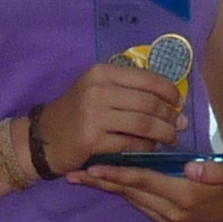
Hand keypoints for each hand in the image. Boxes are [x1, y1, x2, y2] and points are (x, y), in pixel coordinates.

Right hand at [30, 58, 184, 169]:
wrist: (43, 137)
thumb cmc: (76, 112)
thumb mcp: (96, 89)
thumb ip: (127, 88)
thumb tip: (169, 98)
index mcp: (102, 72)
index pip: (147, 78)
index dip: (169, 91)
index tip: (179, 102)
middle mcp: (97, 90)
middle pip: (148, 103)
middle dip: (170, 116)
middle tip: (179, 125)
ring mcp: (93, 115)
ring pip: (143, 123)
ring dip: (163, 133)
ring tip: (170, 138)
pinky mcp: (92, 139)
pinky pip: (130, 143)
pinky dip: (145, 147)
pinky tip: (150, 149)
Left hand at [73, 151, 222, 221]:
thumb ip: (215, 170)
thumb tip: (191, 167)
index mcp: (184, 195)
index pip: (142, 181)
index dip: (116, 172)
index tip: (91, 166)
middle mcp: (172, 211)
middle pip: (129, 193)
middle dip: (101, 182)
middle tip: (71, 172)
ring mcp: (170, 218)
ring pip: (131, 199)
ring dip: (107, 188)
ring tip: (82, 176)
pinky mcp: (170, 218)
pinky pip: (140, 203)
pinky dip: (122, 192)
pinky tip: (108, 182)